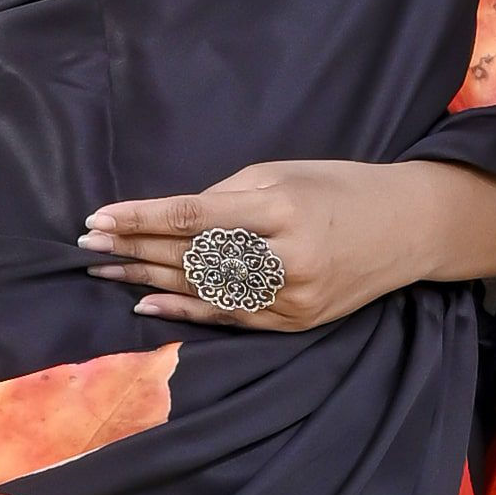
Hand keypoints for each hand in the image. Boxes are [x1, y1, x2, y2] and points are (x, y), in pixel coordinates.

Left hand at [80, 159, 495, 329]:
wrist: (408, 228)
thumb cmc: (339, 189)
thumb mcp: (285, 173)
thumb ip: (226, 196)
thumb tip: (169, 218)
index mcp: (282, 207)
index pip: (194, 216)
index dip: (140, 218)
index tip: (98, 217)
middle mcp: (286, 257)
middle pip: (191, 256)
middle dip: (134, 248)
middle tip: (87, 244)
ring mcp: (292, 296)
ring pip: (204, 291)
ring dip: (148, 279)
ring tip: (104, 269)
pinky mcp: (296, 321)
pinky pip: (229, 318)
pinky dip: (184, 310)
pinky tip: (145, 300)